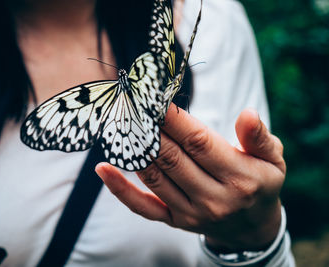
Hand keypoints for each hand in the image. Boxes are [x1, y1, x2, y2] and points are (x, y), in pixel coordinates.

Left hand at [96, 104, 285, 250]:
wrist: (252, 229)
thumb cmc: (261, 184)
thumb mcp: (273, 160)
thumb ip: (260, 137)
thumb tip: (247, 113)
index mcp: (238, 177)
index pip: (199, 142)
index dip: (174, 118)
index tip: (154, 97)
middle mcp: (212, 198)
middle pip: (172, 157)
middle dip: (150, 128)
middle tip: (132, 104)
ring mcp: (190, 213)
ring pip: (154, 177)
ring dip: (134, 149)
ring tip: (120, 123)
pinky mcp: (174, 221)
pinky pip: (142, 207)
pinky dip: (121, 189)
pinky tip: (103, 168)